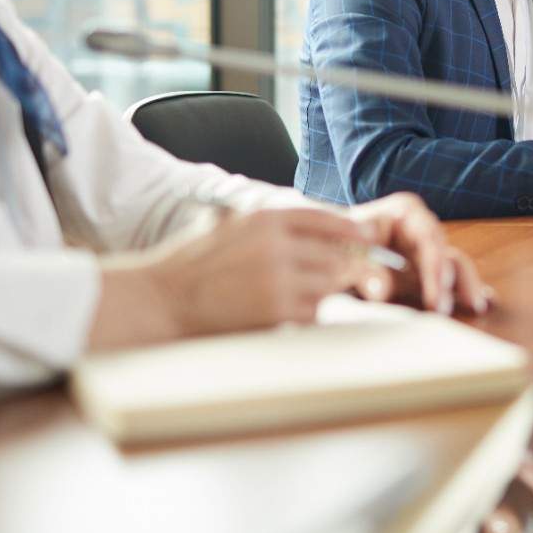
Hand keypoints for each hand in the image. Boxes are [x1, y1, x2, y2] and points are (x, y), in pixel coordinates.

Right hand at [91, 207, 373, 348]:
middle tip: (359, 274)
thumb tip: (317, 233)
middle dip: (351, 266)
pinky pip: (312, 312)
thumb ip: (271, 228)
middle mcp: (276, 244)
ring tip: (299, 295)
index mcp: (265, 219)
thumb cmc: (194, 266)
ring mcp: (279, 278)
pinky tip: (283, 313)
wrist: (163, 300)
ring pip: (328, 284)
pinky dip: (307, 314)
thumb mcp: (233, 229)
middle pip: (336, 254)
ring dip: (325, 292)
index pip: (324, 218)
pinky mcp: (277, 311)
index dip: (351, 228)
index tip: (369, 236)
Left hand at [347, 192, 491, 315]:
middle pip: (446, 253)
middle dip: (452, 282)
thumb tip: (382, 288)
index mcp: (406, 213)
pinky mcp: (425, 272)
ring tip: (477, 307)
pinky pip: (449, 280)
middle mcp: (422, 229)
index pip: (429, 238)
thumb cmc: (335, 242)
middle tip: (448, 309)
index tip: (437, 294)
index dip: (435, 267)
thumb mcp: (345, 250)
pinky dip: (463, 290)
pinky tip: (484, 302)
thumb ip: (363, 267)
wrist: (324, 249)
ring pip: (453, 266)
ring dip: (464, 287)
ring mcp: (425, 251)